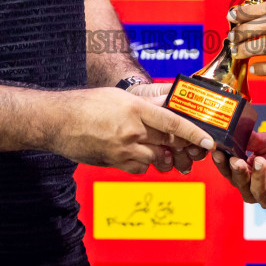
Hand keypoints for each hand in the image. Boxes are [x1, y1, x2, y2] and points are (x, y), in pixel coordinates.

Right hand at [50, 87, 212, 174]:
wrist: (57, 121)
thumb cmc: (87, 104)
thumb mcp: (119, 97)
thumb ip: (146, 103)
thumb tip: (169, 103)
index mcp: (135, 108)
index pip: (172, 122)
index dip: (193, 132)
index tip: (207, 141)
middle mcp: (132, 130)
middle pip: (167, 142)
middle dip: (181, 146)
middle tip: (189, 146)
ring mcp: (122, 149)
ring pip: (156, 159)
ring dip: (162, 156)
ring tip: (160, 149)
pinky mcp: (114, 162)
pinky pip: (139, 168)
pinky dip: (144, 164)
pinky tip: (137, 154)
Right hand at [212, 130, 265, 210]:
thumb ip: (251, 139)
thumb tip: (234, 131)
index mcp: (245, 172)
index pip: (228, 170)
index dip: (221, 163)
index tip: (218, 152)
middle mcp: (253, 187)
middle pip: (239, 184)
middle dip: (237, 172)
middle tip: (237, 161)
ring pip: (256, 193)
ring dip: (257, 177)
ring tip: (261, 161)